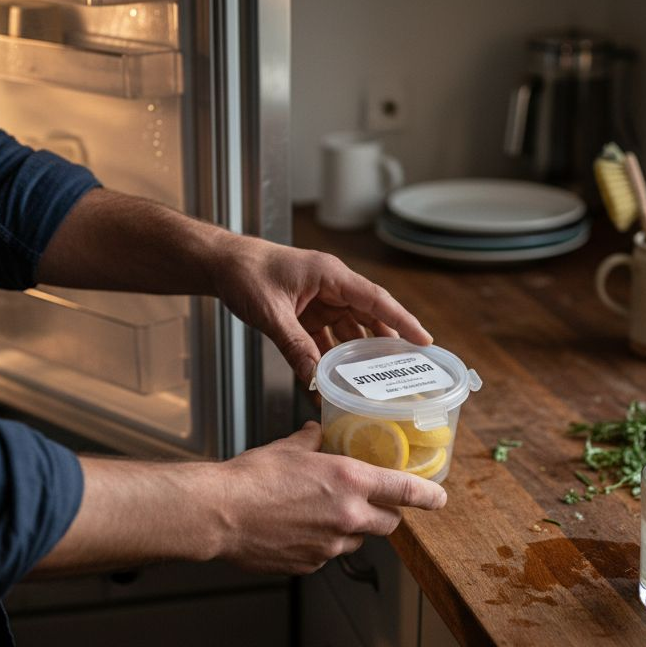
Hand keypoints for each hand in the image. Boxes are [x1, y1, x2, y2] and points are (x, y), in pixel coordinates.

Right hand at [210, 422, 445, 573]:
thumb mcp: (289, 448)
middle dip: (384, 514)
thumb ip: (313, 442)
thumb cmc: (251, 478)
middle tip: (369, 503)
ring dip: (349, 530)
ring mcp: (330, 546)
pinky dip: (320, 544)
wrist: (218, 513)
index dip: (428, 495)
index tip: (439, 498)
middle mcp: (348, 516)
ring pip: (356, 541)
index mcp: (349, 481)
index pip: (405, 491)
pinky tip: (296, 530)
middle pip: (387, 523)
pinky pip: (326, 555)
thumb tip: (318, 434)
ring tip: (319, 515)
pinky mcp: (310, 565)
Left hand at [216, 238, 432, 381]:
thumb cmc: (246, 273)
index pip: (375, 300)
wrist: (222, 264)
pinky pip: (326, 339)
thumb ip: (294, 345)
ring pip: (349, 330)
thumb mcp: (271, 312)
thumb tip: (315, 379)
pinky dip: (330, 359)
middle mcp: (331, 287)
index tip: (423, 341)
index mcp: (330, 276)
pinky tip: (334, 381)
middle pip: (369, 317)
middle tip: (405, 369)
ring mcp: (320, 301)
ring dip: (358, 355)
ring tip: (375, 382)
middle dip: (386, 343)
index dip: (402, 321)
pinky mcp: (307, 314)